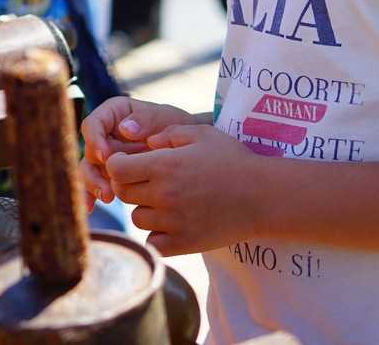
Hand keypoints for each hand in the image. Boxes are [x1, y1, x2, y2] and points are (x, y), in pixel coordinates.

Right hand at [79, 97, 200, 201]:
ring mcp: (105, 156)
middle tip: (107, 186)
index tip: (106, 157)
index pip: (92, 125)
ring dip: (93, 185)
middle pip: (89, 151)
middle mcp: (104, 135)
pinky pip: (94, 185)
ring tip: (107, 197)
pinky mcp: (109, 175)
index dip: (95, 140)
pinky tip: (90, 208)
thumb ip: (146, 120)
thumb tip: (125, 129)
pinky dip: (91, 195)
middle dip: (94, 170)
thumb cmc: (175, 126)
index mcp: (112, 115)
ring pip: (88, 170)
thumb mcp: (164, 118)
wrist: (189, 150)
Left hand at [106, 123, 256, 254]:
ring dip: (145, 210)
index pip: (115, 168)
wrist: (263, 196)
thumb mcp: (201, 134)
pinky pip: (153, 242)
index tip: (131, 164)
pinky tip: (172, 224)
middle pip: (122, 193)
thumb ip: (167, 133)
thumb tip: (145, 142)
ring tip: (166, 202)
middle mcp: (164, 194)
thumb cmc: (232, 160)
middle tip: (148, 183)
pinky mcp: (184, 244)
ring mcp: (173, 222)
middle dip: (129, 185)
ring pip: (137, 218)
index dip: (118, 165)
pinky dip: (157, 235)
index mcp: (163, 166)